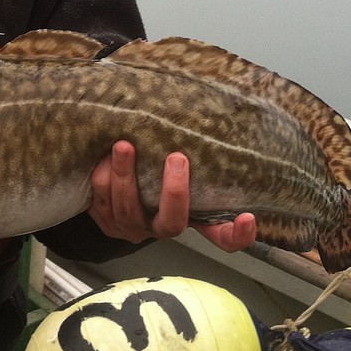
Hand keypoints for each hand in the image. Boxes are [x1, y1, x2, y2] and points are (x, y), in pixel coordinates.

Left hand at [88, 141, 256, 251]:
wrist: (105, 177)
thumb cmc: (149, 164)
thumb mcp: (169, 161)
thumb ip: (188, 151)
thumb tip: (207, 112)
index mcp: (188, 217)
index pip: (222, 237)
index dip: (237, 234)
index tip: (249, 218)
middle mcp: (161, 228)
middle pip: (171, 223)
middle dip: (174, 191)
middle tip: (176, 157)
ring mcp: (132, 228)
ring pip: (128, 209)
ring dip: (125, 175)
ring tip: (124, 146)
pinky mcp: (105, 222)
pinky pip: (101, 202)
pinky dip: (102, 176)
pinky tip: (103, 157)